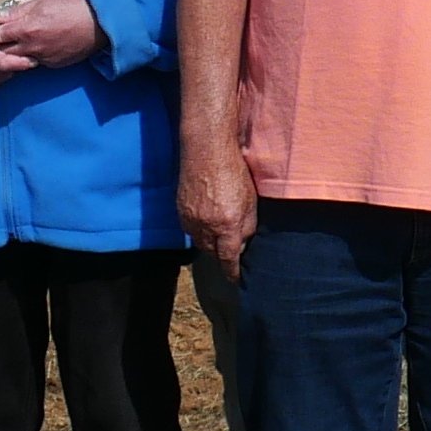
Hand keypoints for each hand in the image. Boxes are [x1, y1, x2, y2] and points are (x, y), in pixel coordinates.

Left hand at [0, 0, 101, 83]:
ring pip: (19, 61)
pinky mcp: (53, 64)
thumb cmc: (70, 9)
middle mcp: (31, 47)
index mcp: (26, 29)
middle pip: (3, 53)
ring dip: (10, 57)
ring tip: (3, 52)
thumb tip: (0, 18)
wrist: (97, 24)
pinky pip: (36, 63)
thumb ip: (18, 13)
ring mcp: (42, 58)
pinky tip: (32, 51)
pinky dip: (30, 58)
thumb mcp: (41, 3)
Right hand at [178, 145, 256, 273]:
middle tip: (230, 251)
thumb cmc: (234, 172)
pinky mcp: (180, 209)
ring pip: (199, 241)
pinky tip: (206, 219)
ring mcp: (190, 218)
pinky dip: (198, 229)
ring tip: (219, 234)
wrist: (206, 150)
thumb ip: (247, 227)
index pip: (228, 259)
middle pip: (212, 252)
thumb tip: (241, 245)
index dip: (232, 272)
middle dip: (221, 255)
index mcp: (226, 226)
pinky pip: (189, 228)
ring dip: (209, 242)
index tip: (236, 279)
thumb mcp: (250, 202)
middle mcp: (205, 226)